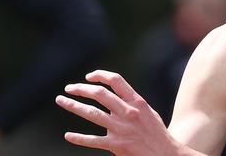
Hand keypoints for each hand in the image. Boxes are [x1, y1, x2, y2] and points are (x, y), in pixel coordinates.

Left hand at [56, 70, 185, 155]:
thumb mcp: (147, 112)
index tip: (88, 77)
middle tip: (69, 88)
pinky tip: (68, 136)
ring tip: (61, 100)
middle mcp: (127, 112)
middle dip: (81, 89)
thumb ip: (132, 103)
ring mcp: (120, 129)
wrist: (164, 153)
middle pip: (100, 94)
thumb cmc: (156, 133)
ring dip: (73, 105)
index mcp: (137, 102)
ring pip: (92, 113)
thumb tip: (115, 97)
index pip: (116, 81)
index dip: (100, 75)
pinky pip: (93, 140)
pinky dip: (78, 138)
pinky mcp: (116, 145)